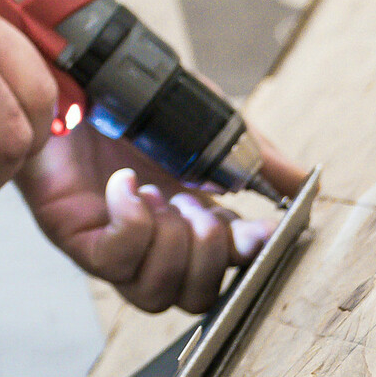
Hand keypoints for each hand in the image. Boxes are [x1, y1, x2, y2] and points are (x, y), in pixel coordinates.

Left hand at [18, 124, 307, 312]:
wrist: (73, 77)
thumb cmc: (132, 103)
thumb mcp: (207, 124)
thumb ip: (254, 157)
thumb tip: (303, 183)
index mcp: (192, 220)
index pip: (231, 271)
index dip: (250, 262)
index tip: (264, 231)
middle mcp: (153, 241)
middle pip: (195, 299)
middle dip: (209, 257)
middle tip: (199, 208)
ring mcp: (111, 243)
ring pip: (154, 295)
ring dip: (170, 244)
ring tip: (162, 194)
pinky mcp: (74, 235)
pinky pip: (114, 261)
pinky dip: (131, 224)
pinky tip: (127, 186)